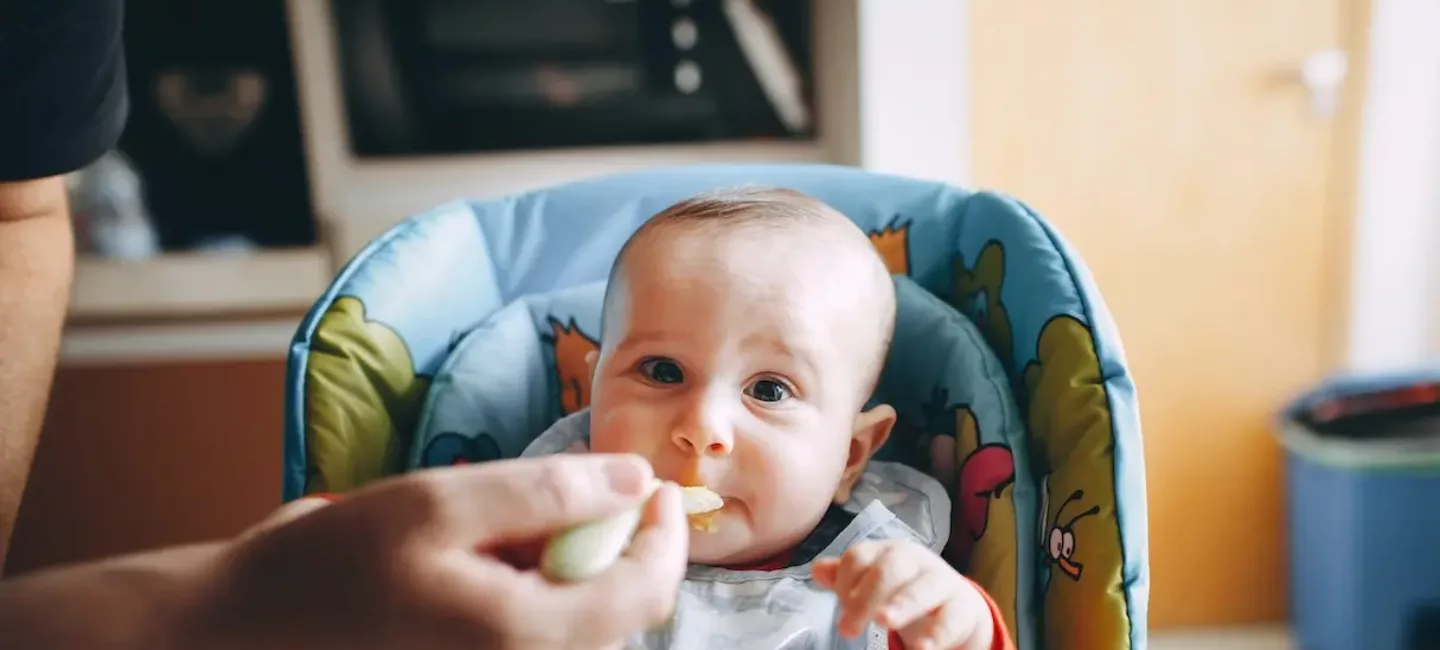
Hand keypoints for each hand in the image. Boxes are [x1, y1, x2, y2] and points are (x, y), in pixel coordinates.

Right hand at [189, 453, 687, 649]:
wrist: (250, 627)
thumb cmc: (334, 564)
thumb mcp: (442, 503)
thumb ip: (549, 491)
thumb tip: (636, 480)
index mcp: (526, 638)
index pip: (645, 592)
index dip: (664, 532)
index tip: (654, 482)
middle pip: (617, 608)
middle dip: (605, 545)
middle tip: (557, 497)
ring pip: (579, 619)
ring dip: (565, 566)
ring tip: (495, 534)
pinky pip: (538, 628)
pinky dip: (532, 587)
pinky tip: (478, 564)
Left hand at [813, 539, 994, 649]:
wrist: (956, 604)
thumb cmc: (906, 588)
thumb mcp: (876, 580)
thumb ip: (846, 577)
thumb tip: (817, 571)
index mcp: (888, 552)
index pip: (860, 557)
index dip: (845, 580)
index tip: (841, 604)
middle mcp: (916, 561)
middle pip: (889, 569)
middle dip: (867, 596)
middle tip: (848, 628)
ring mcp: (941, 582)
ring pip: (923, 588)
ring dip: (902, 604)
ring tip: (883, 622)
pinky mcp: (962, 608)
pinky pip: (951, 618)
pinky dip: (936, 634)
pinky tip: (922, 649)